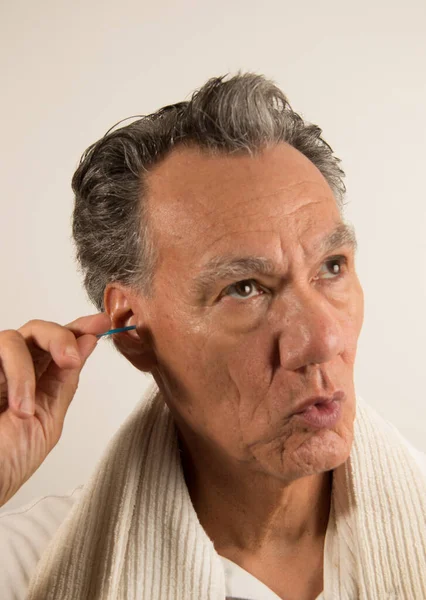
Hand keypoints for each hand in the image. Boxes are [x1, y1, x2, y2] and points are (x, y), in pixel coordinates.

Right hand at [0, 312, 110, 506]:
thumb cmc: (10, 460)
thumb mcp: (48, 417)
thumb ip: (66, 380)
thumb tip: (88, 342)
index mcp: (39, 378)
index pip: (61, 343)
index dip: (80, 329)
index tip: (102, 323)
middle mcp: (16, 369)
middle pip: (39, 330)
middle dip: (61, 337)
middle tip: (71, 360)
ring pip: (14, 338)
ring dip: (27, 371)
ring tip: (27, 409)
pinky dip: (15, 377)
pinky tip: (18, 408)